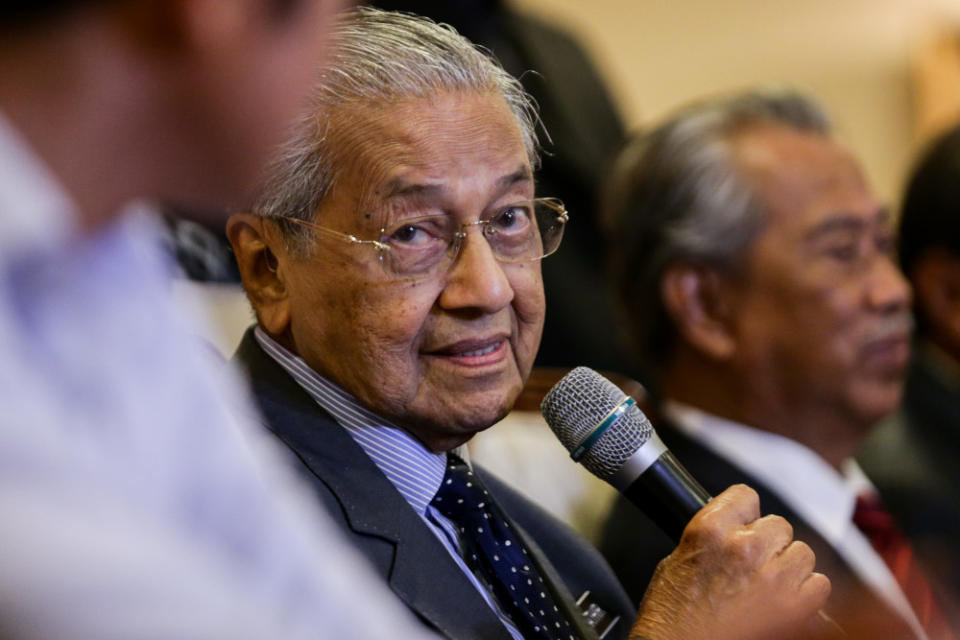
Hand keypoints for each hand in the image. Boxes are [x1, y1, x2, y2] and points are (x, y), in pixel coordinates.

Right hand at [628, 484, 833, 639]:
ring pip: (803, 553)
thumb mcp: (679, 557)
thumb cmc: (672, 613)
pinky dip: (806, 592)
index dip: (745, 513)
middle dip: (768, 543)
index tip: (744, 525)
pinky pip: (819, 584)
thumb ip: (713, 536)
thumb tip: (736, 529)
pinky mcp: (794, 607)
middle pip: (779, 525)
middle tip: (752, 564)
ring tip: (768, 585)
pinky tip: (784, 600)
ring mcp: (773, 577)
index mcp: (711, 530)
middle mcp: (745, 548)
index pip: (746, 496)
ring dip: (788, 566)